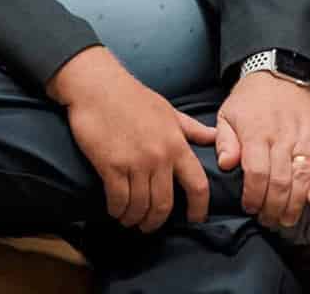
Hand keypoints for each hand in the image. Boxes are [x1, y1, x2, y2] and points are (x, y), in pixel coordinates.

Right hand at [47, 47, 213, 232]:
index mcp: (176, 144)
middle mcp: (159, 157)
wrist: (96, 85)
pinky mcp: (111, 165)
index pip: (198, 186)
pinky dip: (118, 210)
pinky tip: (115, 210)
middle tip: (149, 225)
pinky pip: (119, 199)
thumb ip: (191, 129)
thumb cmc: (131, 96)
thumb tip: (213, 137)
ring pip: (141, 205)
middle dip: (156, 221)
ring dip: (135, 218)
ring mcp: (135, 162)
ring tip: (129, 220)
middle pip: (164, 204)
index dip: (198, 208)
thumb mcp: (167, 110)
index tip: (194, 219)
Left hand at [216, 70, 309, 228]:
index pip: (256, 172)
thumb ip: (225, 141)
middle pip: (280, 181)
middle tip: (268, 221)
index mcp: (255, 132)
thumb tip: (227, 165)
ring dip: (295, 203)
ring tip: (287, 219)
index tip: (250, 208)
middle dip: (274, 207)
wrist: (277, 73)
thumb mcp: (227, 114)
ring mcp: (302, 137)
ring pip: (302, 177)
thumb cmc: (248, 99)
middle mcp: (280, 137)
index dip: (253, 195)